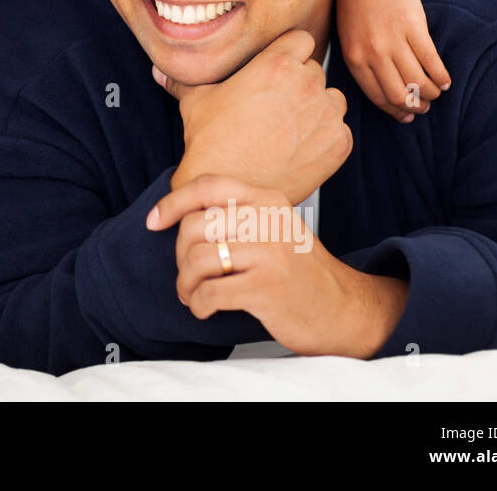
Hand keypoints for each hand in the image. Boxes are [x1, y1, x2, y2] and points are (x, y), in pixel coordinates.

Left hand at [147, 174, 408, 357]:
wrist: (342, 309)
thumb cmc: (298, 271)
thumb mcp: (275, 228)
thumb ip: (238, 216)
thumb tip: (178, 214)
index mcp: (267, 200)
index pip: (208, 187)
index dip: (173, 202)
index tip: (153, 222)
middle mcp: (268, 221)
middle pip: (195, 226)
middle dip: (179, 255)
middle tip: (186, 275)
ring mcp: (269, 255)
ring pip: (198, 259)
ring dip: (185, 283)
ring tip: (191, 294)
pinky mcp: (267, 288)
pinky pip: (210, 292)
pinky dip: (198, 304)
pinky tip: (204, 309)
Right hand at [154, 30, 351, 206]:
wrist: (230, 190)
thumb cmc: (211, 144)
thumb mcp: (195, 104)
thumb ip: (184, 82)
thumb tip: (159, 72)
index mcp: (276, 64)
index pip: (300, 40)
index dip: (289, 54)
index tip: (280, 70)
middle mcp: (306, 84)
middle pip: (314, 71)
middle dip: (300, 85)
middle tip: (277, 107)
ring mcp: (326, 114)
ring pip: (332, 100)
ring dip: (317, 110)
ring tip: (290, 130)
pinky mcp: (338, 143)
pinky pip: (340, 131)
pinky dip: (325, 139)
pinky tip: (299, 150)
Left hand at [335, 0, 450, 121]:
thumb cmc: (355, 1)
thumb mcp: (349, 35)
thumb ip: (362, 59)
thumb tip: (383, 87)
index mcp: (354, 57)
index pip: (378, 96)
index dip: (395, 110)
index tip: (406, 116)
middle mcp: (372, 52)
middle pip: (399, 94)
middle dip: (414, 106)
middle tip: (424, 106)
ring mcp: (393, 39)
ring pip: (417, 81)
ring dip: (430, 93)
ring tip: (436, 93)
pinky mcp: (413, 25)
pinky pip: (431, 60)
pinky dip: (441, 75)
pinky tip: (445, 80)